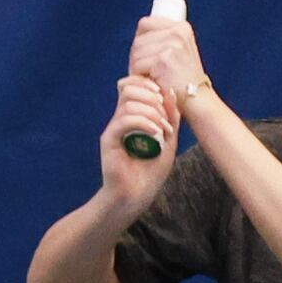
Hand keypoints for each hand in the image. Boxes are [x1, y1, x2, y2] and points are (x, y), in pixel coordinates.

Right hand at [102, 77, 176, 202]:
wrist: (136, 196)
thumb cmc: (150, 173)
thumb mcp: (169, 142)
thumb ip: (171, 119)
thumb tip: (172, 93)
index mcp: (133, 116)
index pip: (136, 86)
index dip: (151, 86)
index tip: (167, 101)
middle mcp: (121, 119)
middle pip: (130, 88)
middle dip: (152, 97)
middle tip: (166, 116)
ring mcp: (114, 128)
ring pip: (129, 102)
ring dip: (152, 112)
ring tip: (162, 130)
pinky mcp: (109, 139)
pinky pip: (124, 120)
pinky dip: (143, 123)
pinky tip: (155, 135)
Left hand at [129, 16, 210, 109]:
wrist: (197, 98)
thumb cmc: (185, 79)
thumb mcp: (180, 52)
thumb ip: (164, 41)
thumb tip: (137, 40)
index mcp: (181, 27)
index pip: (146, 23)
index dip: (139, 39)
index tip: (142, 54)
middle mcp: (177, 32)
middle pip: (138, 40)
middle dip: (135, 57)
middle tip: (141, 72)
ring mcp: (171, 45)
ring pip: (136, 53)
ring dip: (135, 68)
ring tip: (145, 77)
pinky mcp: (163, 59)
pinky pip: (138, 65)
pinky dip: (138, 76)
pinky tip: (148, 82)